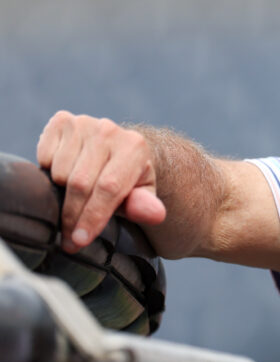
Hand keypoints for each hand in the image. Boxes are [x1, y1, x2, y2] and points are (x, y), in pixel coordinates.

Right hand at [37, 111, 166, 252]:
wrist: (118, 148)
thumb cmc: (129, 179)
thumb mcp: (142, 195)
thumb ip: (146, 206)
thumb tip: (154, 215)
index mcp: (135, 148)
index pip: (108, 188)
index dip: (92, 217)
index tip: (79, 241)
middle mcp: (109, 131)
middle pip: (80, 183)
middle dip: (72, 216)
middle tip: (70, 239)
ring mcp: (85, 123)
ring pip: (59, 172)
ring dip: (60, 192)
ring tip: (76, 195)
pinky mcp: (62, 120)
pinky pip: (44, 157)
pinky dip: (49, 171)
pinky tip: (66, 171)